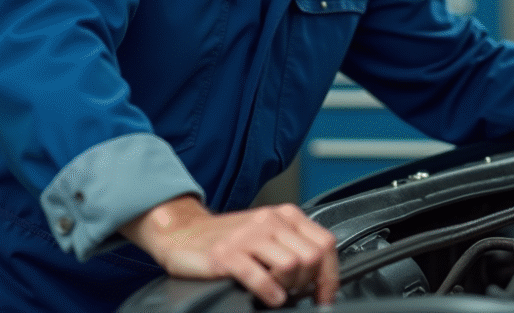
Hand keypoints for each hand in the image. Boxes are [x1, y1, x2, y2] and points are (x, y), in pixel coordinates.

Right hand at [120, 195, 338, 307]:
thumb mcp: (268, 234)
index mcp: (286, 216)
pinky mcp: (227, 254)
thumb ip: (293, 246)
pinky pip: (260, 276)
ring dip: (290, 288)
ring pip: (291, 265)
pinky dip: (270, 292)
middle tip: (296, 293)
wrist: (183, 232)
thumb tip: (320, 277)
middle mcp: (270, 221)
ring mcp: (248, 237)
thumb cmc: (229, 238)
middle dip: (309, 283)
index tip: (325, 294)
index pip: (326, 243)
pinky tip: (270, 297)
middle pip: (312, 257)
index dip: (331, 275)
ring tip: (279, 292)